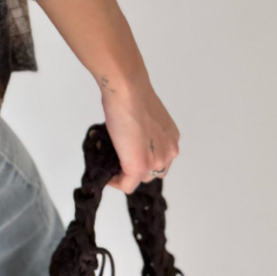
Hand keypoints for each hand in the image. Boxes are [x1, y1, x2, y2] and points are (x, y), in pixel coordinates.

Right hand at [100, 76, 179, 192]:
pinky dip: (114, 182)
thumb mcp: (145, 114)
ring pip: (139, 179)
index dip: (142, 156)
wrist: (128, 90)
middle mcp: (169, 152)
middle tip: (116, 156)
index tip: (126, 150)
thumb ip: (144, 129)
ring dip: (124, 173)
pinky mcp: (138, 167)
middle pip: (151, 171)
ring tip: (109, 160)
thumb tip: (129, 134)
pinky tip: (105, 172)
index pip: (159, 158)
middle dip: (134, 166)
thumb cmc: (131, 92)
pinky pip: (126, 185)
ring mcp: (155, 162)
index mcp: (171, 138)